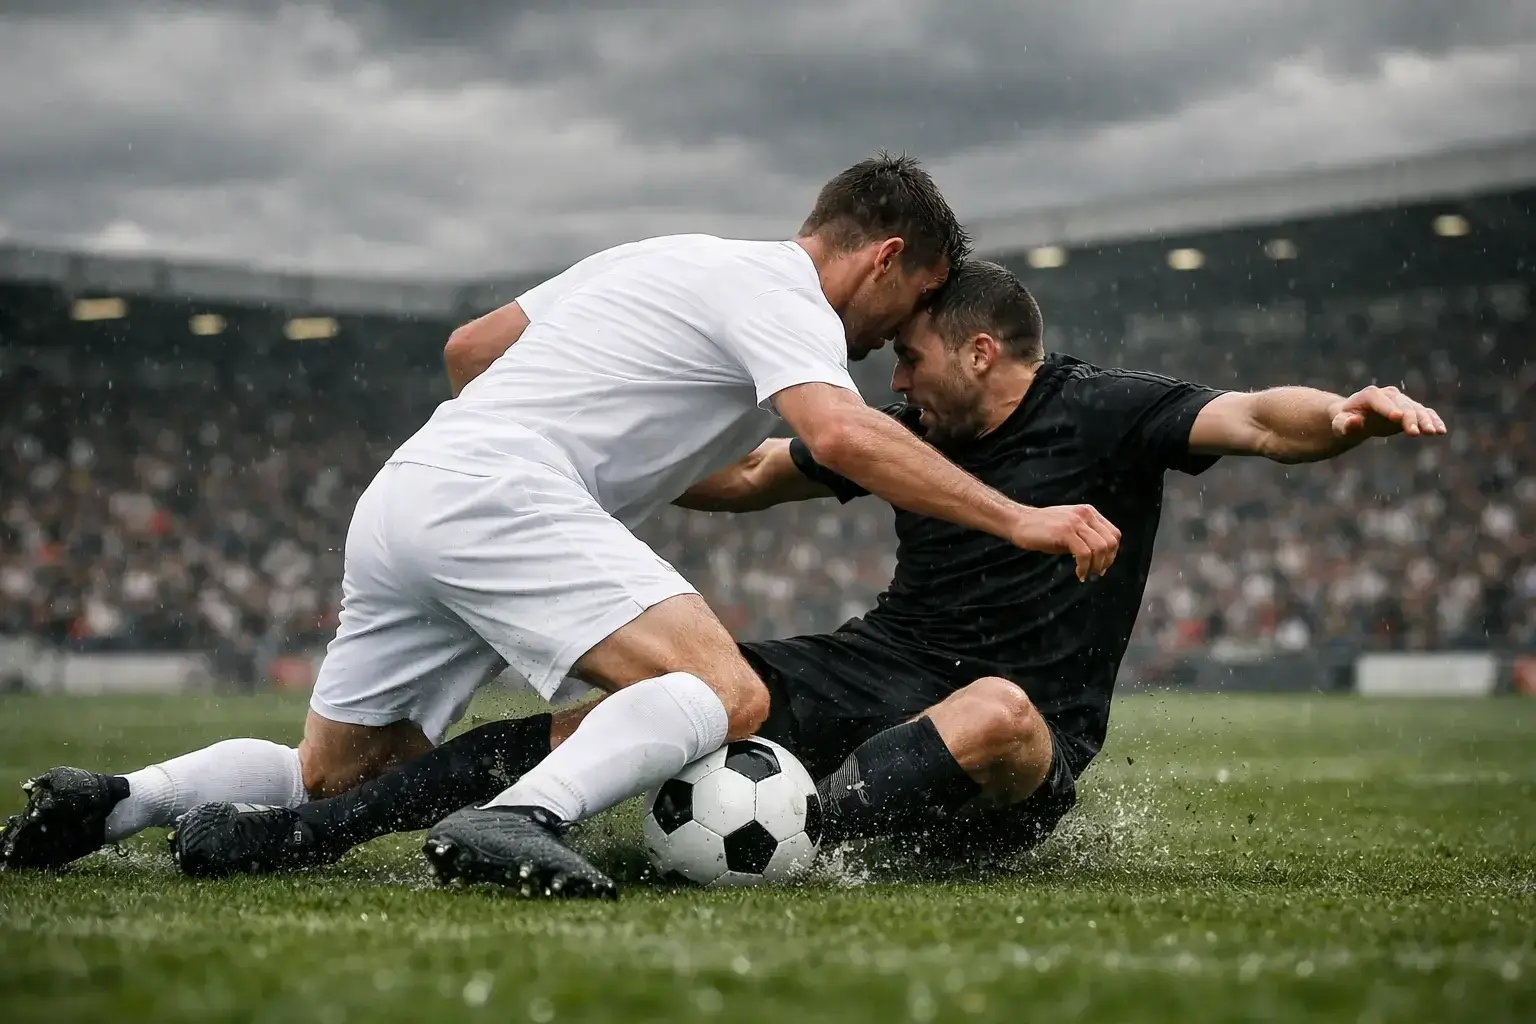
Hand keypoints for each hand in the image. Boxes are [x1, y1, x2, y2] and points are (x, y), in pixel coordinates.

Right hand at [1011, 504, 1121, 581]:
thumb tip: (1101, 558)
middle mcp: (1085, 514)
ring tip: (1086, 574)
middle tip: (1095, 573)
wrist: (1019, 522)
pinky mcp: (1065, 531)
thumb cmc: (1042, 530)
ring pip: (1100, 548)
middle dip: (1106, 562)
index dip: (1112, 553)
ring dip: (1096, 566)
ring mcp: (1075, 522)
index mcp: (1089, 512)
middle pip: (1110, 542)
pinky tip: (1078, 573)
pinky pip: (1085, 553)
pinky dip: (1084, 567)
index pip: (1114, 534)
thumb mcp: (1070, 528)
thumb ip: (1086, 537)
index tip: (1103, 566)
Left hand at [1329, 385, 1446, 439]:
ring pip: (1416, 409)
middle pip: (1402, 405)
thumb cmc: (1344, 421)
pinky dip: (1433, 420)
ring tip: (1433, 433)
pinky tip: (1441, 431)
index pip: (1382, 402)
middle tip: (1414, 433)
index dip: (1389, 409)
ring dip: (1425, 420)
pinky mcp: (1411, 410)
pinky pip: (1425, 413)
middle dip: (1409, 418)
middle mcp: (1389, 394)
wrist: (1355, 418)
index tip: (1397, 418)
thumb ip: (1345, 424)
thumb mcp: (1339, 424)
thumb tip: (1354, 421)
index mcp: (1370, 395)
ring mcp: (1402, 401)